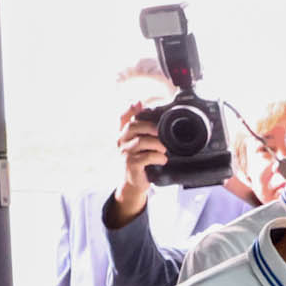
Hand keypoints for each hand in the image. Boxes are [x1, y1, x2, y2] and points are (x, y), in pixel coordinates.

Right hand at [106, 98, 169, 225]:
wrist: (134, 183)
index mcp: (123, 134)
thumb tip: (141, 104)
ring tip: (164, 149)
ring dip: (157, 144)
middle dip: (150, 127)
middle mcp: (120, 142)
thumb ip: (142, 127)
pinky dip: (158, 157)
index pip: (122, 117)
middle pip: (133, 126)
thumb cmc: (140, 160)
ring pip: (142, 141)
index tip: (138, 102)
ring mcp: (124, 154)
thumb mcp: (140, 143)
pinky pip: (146, 156)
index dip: (129, 109)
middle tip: (162, 132)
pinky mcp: (131, 165)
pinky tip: (162, 159)